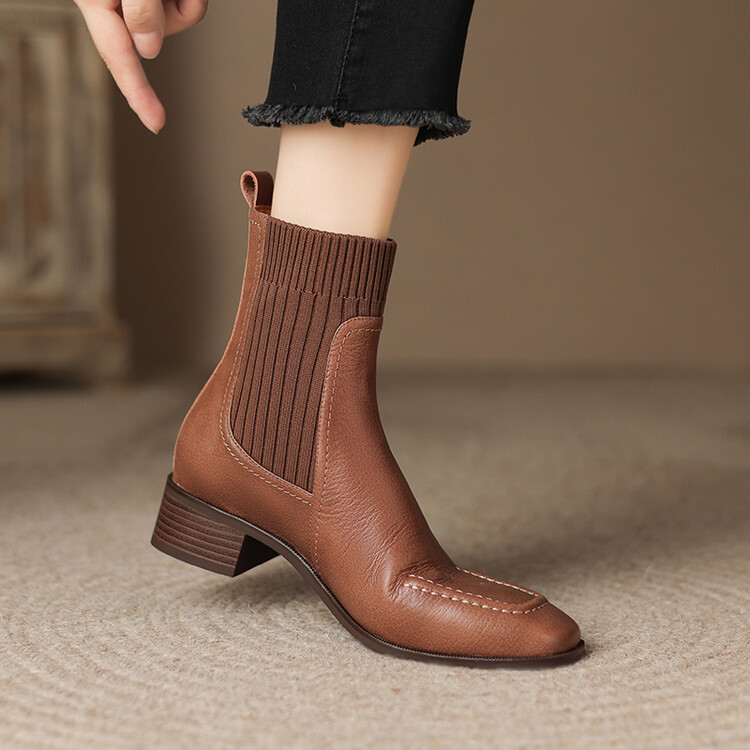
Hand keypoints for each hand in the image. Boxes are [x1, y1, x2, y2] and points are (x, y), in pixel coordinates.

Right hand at [74, 1, 207, 132]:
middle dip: (175, 14)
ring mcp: (134, 3)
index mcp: (95, 2)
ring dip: (182, 2)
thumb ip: (138, 10)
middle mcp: (114, 7)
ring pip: (174, 20)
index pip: (118, 58)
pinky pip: (182, 4)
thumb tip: (149, 50)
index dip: (138, 95)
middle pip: (159, 35)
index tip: (156, 124)